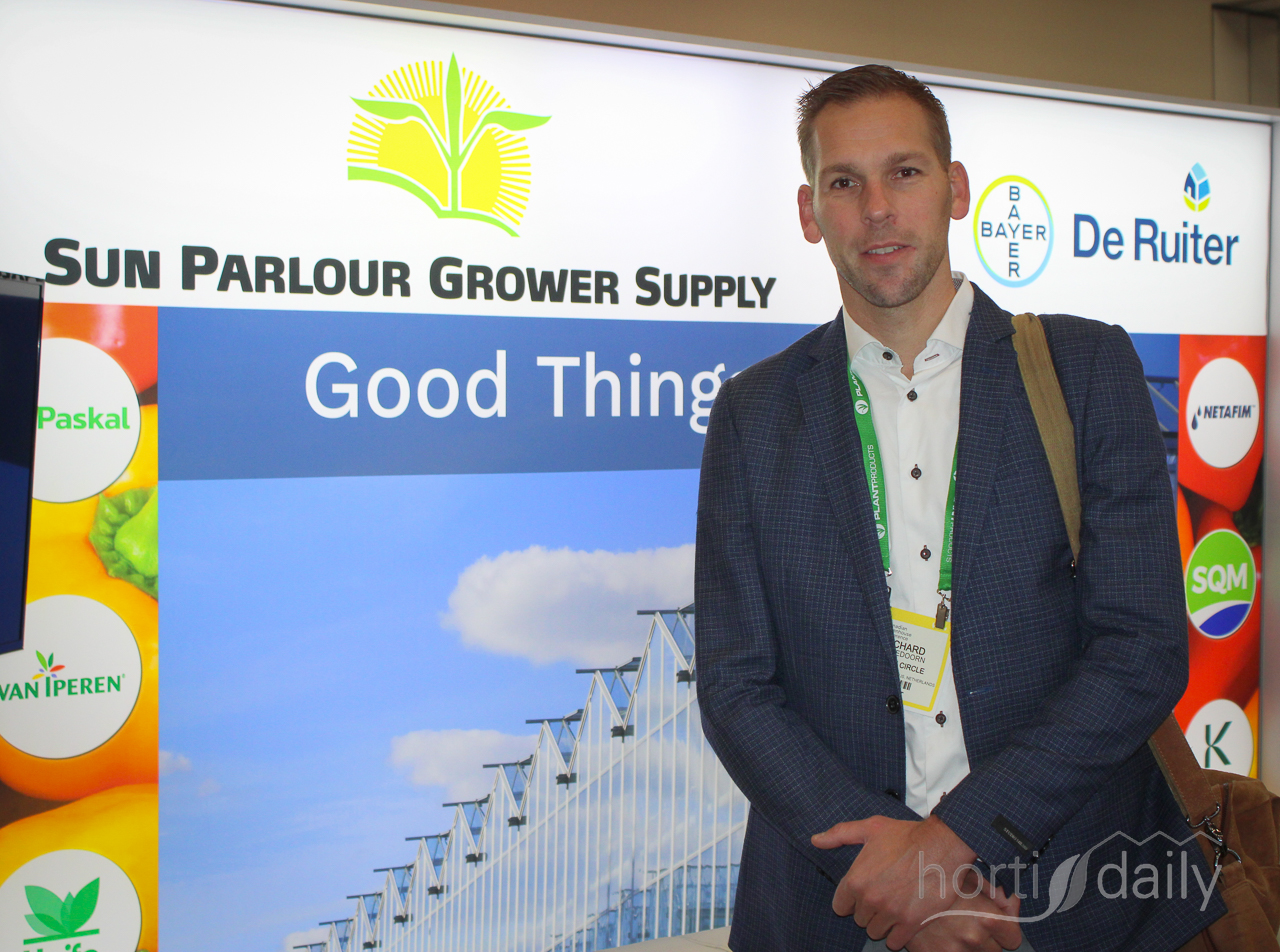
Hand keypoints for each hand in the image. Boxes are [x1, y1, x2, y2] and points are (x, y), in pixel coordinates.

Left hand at [811, 814, 978, 947]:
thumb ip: (839, 834)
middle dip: (869, 909)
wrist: (943, 845)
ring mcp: (890, 913)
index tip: (863, 892)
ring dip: (883, 923)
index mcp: (856, 880)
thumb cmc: (906, 835)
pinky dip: (898, 935)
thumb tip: (815, 840)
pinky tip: (904, 921)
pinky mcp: (911, 923)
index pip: (840, 906)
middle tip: (883, 896)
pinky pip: (895, 942)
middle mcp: (870, 900)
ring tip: (894, 907)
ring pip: (876, 931)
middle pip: (860, 919)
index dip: (851, 899)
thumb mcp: (871, 828)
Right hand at [908, 876, 1022, 951]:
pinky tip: (937, 934)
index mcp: (987, 918)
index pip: (1013, 938)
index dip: (1006, 930)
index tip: (997, 923)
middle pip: (994, 950)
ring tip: (952, 926)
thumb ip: (996, 893)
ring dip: (967, 945)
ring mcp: (953, 951)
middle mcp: (973, 938)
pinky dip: (946, 949)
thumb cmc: (936, 873)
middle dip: (986, 938)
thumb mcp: (969, 876)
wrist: (895, 882)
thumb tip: (1010, 903)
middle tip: (969, 920)